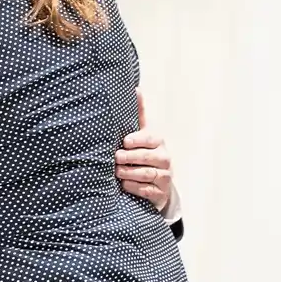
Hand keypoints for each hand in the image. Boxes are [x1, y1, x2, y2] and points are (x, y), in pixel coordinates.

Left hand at [116, 91, 175, 211]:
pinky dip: (134, 187)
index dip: (137, 140)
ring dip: (129, 173)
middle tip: (116, 158)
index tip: (125, 142)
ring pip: (146, 174)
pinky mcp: (160, 193)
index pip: (150, 139)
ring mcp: (164, 176)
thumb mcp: (144, 134)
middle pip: (147, 157)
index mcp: (158, 142)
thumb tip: (136, 88)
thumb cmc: (146, 154)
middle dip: (129, 157)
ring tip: (117, 172)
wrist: (159, 183)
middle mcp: (164, 158)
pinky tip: (124, 184)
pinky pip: (146, 190)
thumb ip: (140, 114)